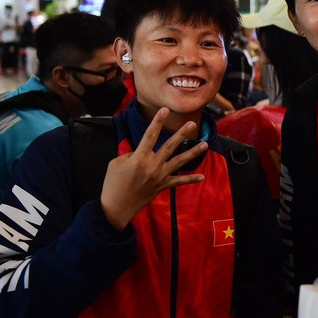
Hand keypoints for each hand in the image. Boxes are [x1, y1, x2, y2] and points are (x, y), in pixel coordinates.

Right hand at [100, 107, 207, 229]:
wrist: (116, 207)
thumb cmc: (112, 184)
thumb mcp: (116, 164)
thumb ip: (131, 154)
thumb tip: (142, 151)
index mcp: (139, 158)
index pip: (150, 135)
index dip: (157, 121)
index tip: (164, 110)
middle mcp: (152, 166)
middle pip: (170, 146)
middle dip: (181, 134)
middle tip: (192, 123)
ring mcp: (159, 177)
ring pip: (179, 162)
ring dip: (193, 152)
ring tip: (205, 144)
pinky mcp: (162, 186)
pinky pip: (179, 182)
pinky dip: (190, 179)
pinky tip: (202, 177)